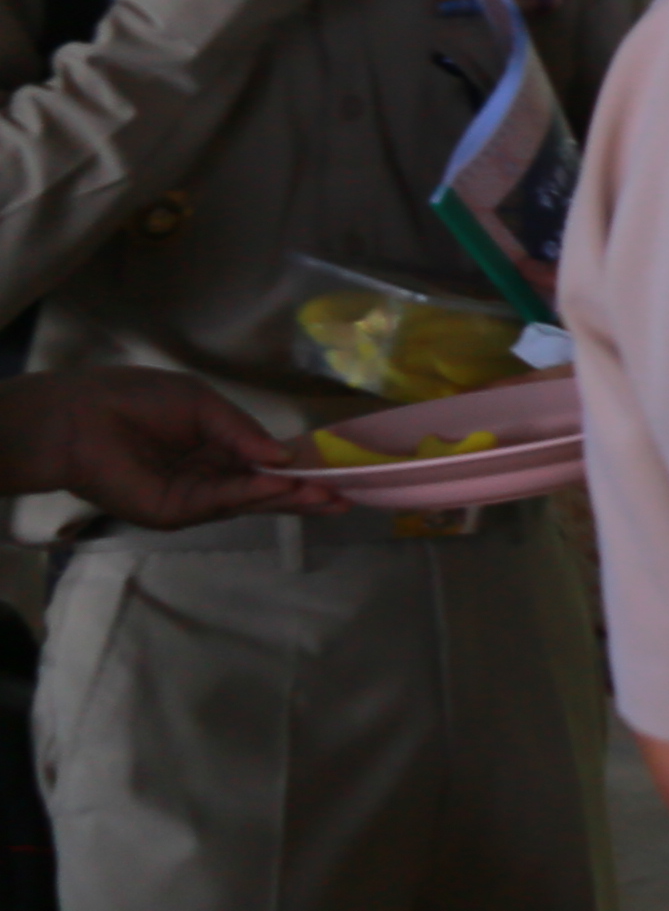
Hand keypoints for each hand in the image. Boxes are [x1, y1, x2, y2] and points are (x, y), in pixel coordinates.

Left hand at [0, 372, 335, 528]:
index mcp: (215, 448)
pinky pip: (221, 502)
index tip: (337, 472)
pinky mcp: (174, 511)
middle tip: (346, 498)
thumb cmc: (135, 399)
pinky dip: (253, 494)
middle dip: (305, 494)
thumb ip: (242, 431)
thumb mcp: (202, 404)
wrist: (79, 417)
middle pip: (265, 490)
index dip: (300, 468)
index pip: (265, 464)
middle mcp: (208, 477)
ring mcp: (193, 498)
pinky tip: (282, 486)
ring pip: (249, 501)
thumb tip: (283, 456)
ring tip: (327, 496)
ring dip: (289, 499)